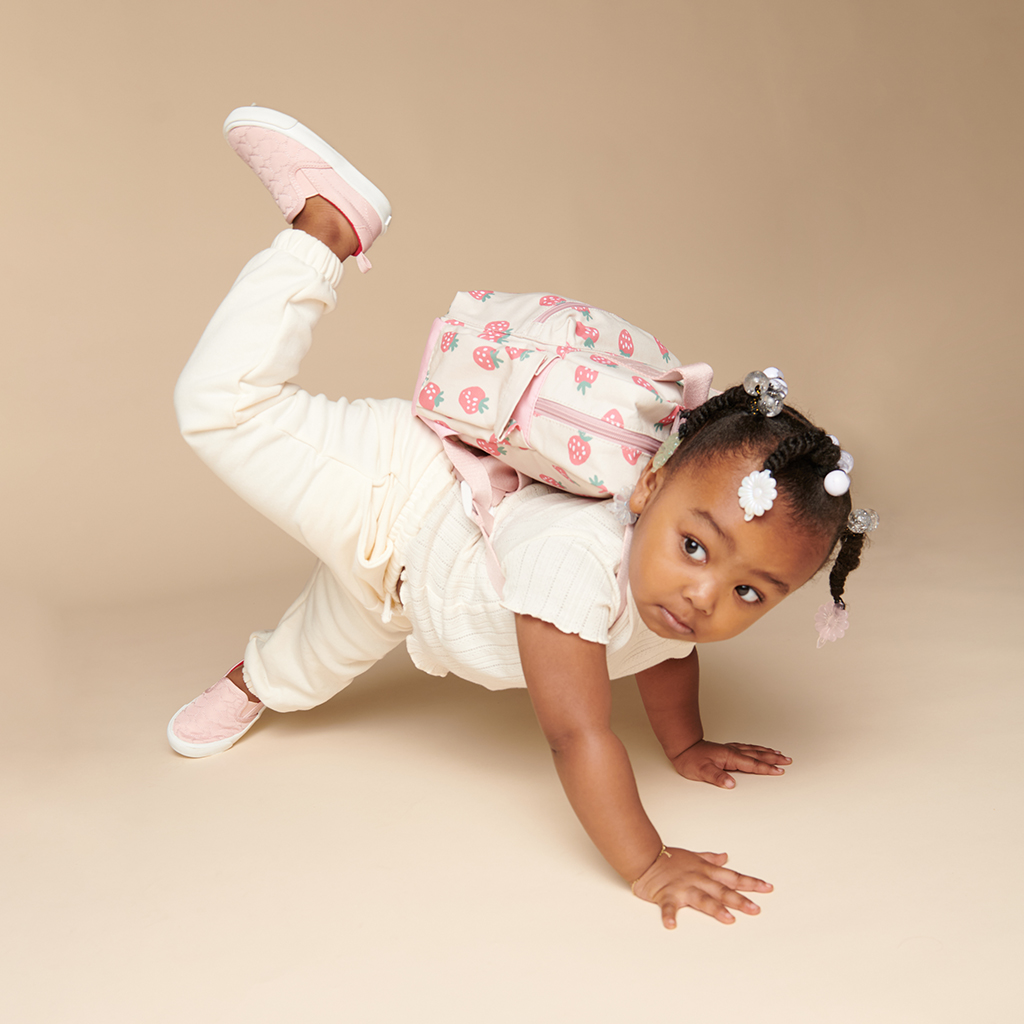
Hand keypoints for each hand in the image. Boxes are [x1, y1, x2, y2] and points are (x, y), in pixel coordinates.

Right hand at [632, 847, 772, 927]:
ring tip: (728, 919)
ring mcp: (682, 887)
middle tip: (755, 909)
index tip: (767, 888)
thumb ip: (711, 859)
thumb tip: (726, 857)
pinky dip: (669, 915)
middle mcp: (697, 879)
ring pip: (701, 898)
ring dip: (714, 908)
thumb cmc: (669, 859)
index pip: (732, 877)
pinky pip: (667, 907)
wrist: (644, 857)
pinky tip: (672, 925)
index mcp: (705, 871)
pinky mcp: (665, 895)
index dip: (750, 882)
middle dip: (739, 900)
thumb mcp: (693, 856)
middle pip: (721, 890)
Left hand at [671, 739, 790, 787]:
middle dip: (773, 758)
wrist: (682, 747)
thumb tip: (731, 784)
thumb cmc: (690, 759)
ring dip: (767, 752)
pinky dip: (756, 749)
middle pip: (757, 755)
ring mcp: (730, 749)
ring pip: (753, 750)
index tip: (780, 770)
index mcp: (730, 757)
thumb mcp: (702, 771)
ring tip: (778, 753)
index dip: (767, 768)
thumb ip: (717, 777)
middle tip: (787, 760)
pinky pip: (746, 748)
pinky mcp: (726, 749)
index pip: (752, 764)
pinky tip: (758, 750)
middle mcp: (732, 751)